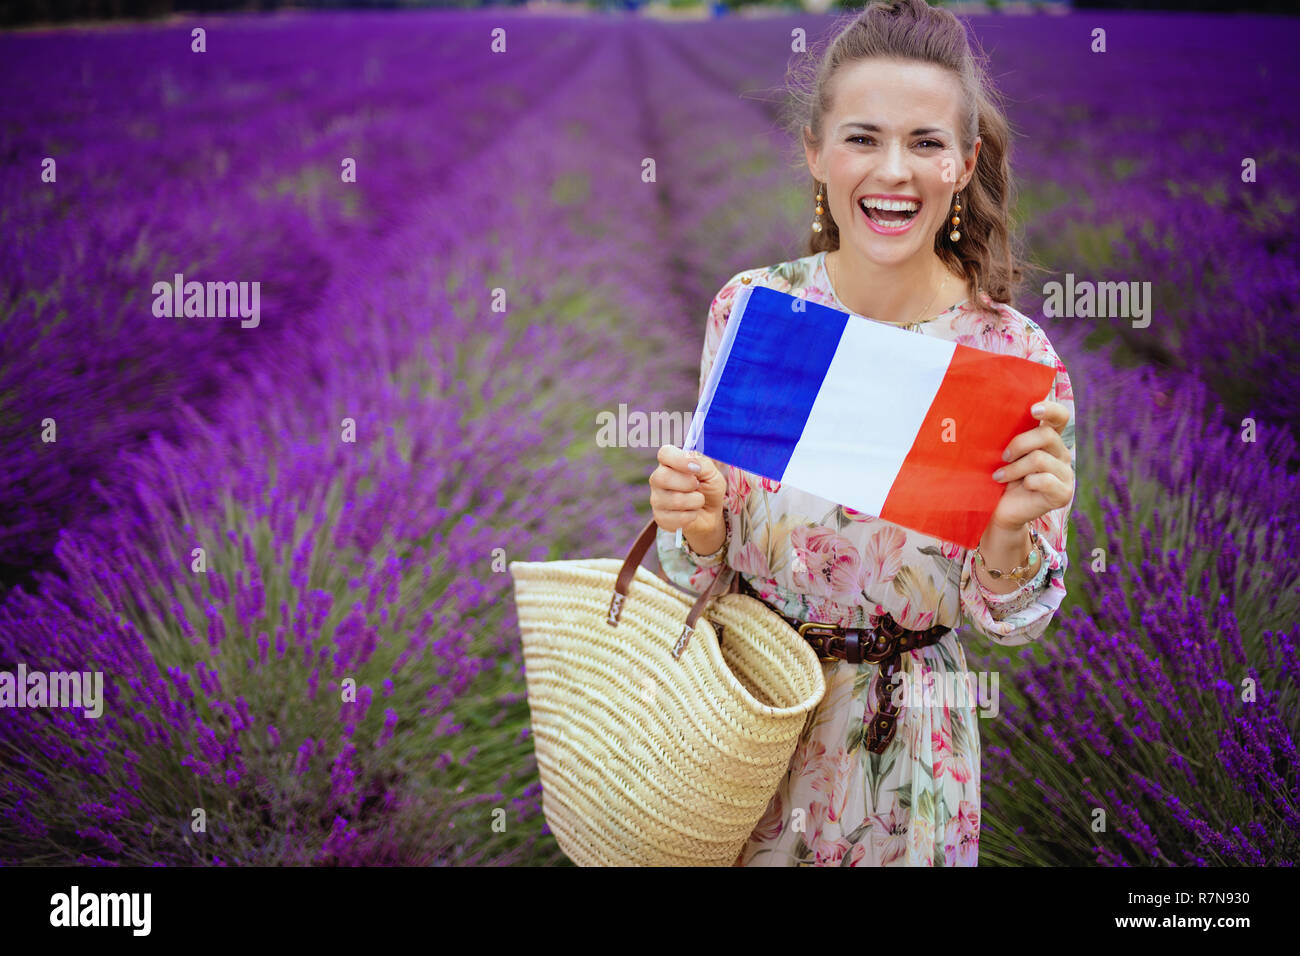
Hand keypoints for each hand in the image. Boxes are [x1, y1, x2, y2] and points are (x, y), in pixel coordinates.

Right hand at [649, 444, 726, 535]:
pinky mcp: (659, 517)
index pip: (665, 454)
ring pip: (673, 499)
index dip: (679, 459)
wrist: (710, 514)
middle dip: (688, 483)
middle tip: (698, 485)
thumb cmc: (709, 489)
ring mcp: (656, 498)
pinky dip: (691, 516)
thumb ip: (702, 463)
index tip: (696, 468)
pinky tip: (693, 513)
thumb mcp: (712, 473)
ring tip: (698, 500)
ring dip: (695, 501)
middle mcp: (658, 479)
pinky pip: (675, 518)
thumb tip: (692, 461)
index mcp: (669, 463)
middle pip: (663, 477)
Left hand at [989, 399, 1073, 531]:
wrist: (1001, 510)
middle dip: (1019, 444)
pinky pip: (1045, 480)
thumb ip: (1010, 435)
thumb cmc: (1001, 476)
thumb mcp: (1004, 453)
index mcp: (1049, 439)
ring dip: (1014, 468)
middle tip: (1003, 457)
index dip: (1050, 409)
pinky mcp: (1063, 493)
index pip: (1059, 417)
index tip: (1033, 410)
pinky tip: (1019, 487)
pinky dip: (1026, 482)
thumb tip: (997, 412)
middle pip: (1046, 435)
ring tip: (1000, 476)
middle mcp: (1061, 454)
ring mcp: (1066, 474)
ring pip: (1040, 459)